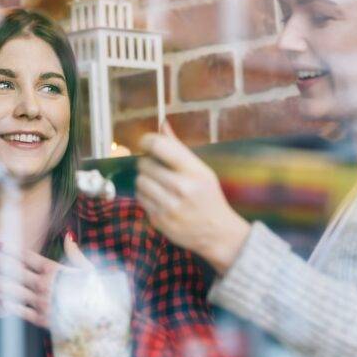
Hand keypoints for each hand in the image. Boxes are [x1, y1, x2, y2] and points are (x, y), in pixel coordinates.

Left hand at [0, 233, 92, 327]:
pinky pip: (24, 312)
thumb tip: (68, 235)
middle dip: (3, 267)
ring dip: (2, 286)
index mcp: (56, 271)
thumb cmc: (95, 290)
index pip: (30, 258)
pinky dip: (12, 307)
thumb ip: (74, 253)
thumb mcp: (87, 269)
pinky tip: (2, 301)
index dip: (13, 251)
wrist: (101, 316)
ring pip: (17, 292)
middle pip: (19, 274)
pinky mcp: (43, 319)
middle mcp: (47, 285)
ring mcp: (44, 302)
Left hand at [136, 123, 250, 273]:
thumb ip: (178, 147)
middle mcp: (182, 188)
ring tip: (158, 184)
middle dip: (147, 162)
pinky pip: (140, 199)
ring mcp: (169, 206)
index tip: (146, 142)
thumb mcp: (201, 170)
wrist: (216, 232)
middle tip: (156, 167)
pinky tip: (159, 198)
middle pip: (144, 164)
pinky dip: (146, 196)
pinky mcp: (159, 221)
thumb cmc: (208, 196)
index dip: (147, 140)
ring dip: (144, 180)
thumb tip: (162, 124)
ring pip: (139, 181)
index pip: (159, 146)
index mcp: (194, 171)